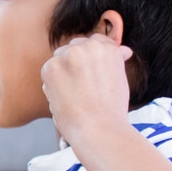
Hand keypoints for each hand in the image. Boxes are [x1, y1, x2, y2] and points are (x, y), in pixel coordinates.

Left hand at [41, 32, 134, 146]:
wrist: (98, 128)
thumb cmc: (112, 110)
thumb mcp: (120, 79)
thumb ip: (114, 62)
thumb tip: (122, 50)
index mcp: (109, 48)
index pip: (96, 42)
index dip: (93, 57)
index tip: (93, 71)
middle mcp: (89, 46)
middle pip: (76, 47)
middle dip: (77, 62)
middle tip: (83, 85)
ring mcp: (69, 54)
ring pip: (61, 58)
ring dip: (64, 71)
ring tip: (76, 94)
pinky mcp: (51, 67)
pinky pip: (49, 71)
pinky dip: (53, 83)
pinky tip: (65, 97)